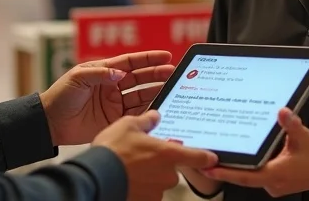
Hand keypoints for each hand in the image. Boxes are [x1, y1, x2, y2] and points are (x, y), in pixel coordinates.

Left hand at [39, 50, 173, 145]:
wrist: (50, 122)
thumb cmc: (61, 95)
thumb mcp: (79, 78)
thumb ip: (101, 73)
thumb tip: (121, 74)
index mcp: (105, 71)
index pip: (131, 62)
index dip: (149, 59)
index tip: (166, 56)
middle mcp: (114, 86)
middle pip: (141, 78)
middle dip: (157, 75)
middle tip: (173, 73)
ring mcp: (116, 104)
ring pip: (142, 96)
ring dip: (156, 92)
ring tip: (172, 89)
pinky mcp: (115, 121)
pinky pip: (136, 115)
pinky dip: (148, 112)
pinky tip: (159, 108)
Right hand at [93, 110, 217, 200]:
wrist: (96, 177)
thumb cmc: (113, 150)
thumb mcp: (128, 125)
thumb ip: (146, 121)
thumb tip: (155, 116)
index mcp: (169, 154)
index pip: (198, 157)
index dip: (207, 156)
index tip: (212, 157)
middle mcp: (167, 174)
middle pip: (172, 168)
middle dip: (161, 163)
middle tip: (143, 155)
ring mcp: (156, 191)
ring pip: (158, 181)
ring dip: (149, 175)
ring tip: (129, 167)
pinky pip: (147, 192)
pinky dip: (139, 186)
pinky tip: (126, 178)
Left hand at [202, 108, 308, 196]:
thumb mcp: (304, 137)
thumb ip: (291, 124)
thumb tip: (282, 111)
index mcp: (277, 174)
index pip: (246, 175)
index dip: (227, 173)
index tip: (208, 169)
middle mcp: (272, 184)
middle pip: (242, 178)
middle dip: (222, 171)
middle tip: (200, 161)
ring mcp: (273, 186)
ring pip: (248, 179)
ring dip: (233, 170)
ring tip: (212, 158)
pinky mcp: (274, 184)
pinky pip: (255, 177)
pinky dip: (245, 169)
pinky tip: (235, 159)